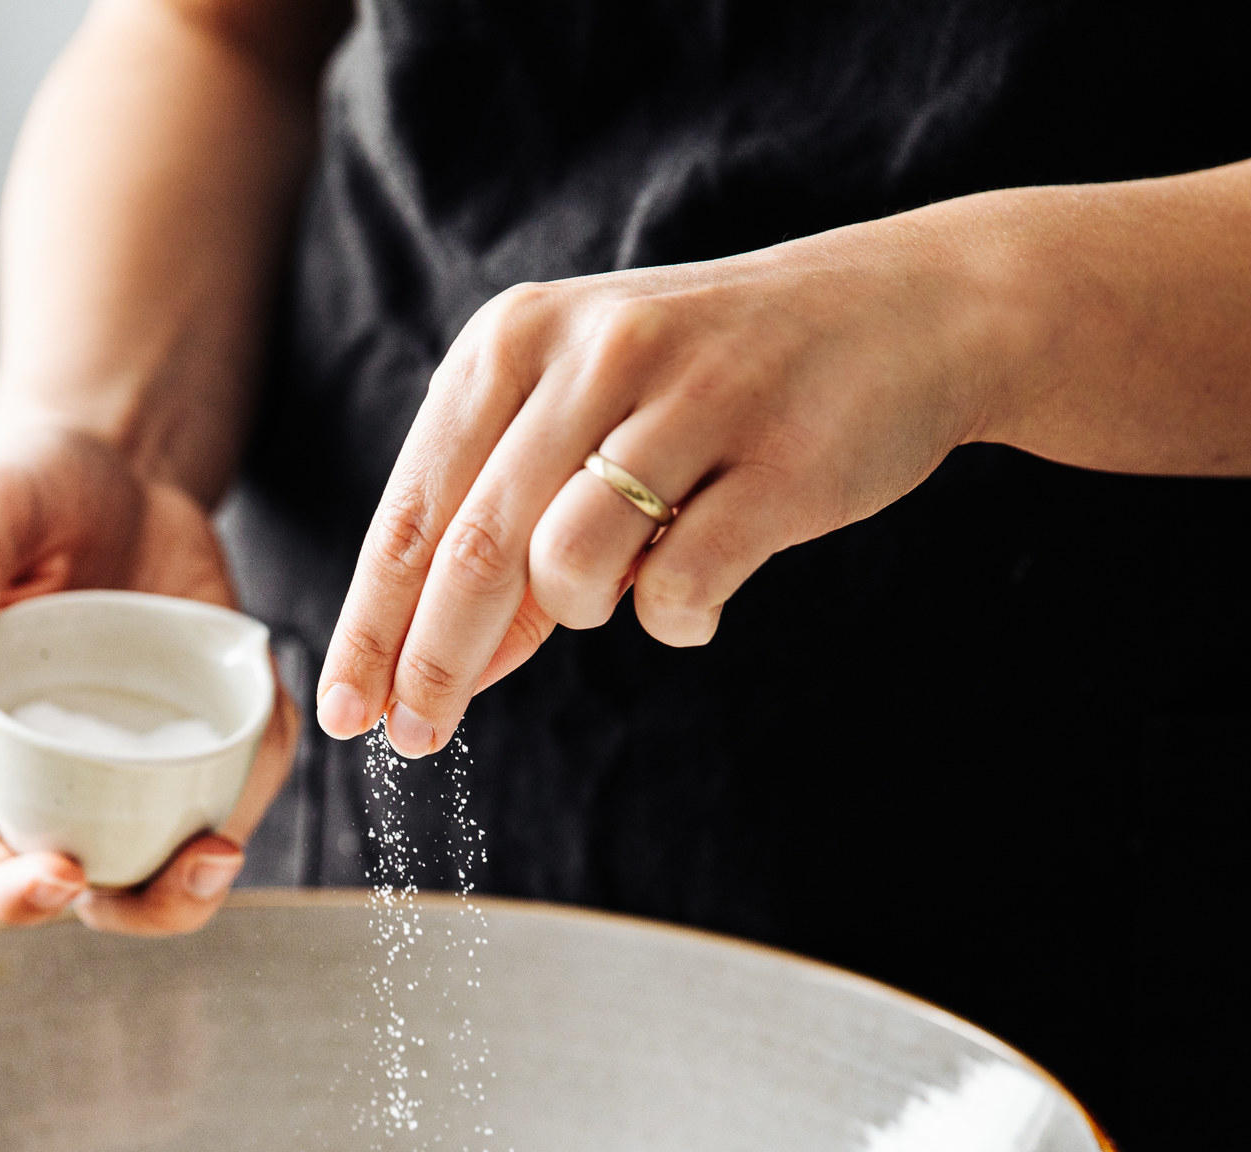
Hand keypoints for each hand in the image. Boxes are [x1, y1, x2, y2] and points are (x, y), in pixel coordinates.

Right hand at [0, 421, 298, 934]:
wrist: (119, 473)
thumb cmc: (32, 497)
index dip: (11, 896)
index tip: (62, 873)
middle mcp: (63, 777)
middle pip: (95, 896)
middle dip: (146, 908)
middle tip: (194, 864)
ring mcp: (141, 766)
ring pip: (175, 862)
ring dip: (208, 874)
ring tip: (227, 837)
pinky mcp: (209, 735)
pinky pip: (241, 782)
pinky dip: (262, 772)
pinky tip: (271, 719)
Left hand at [312, 221, 997, 754]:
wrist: (906, 313)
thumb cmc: (717, 382)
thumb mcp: (586, 416)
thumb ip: (508, 527)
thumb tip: (435, 669)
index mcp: (516, 338)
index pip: (414, 510)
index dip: (370, 626)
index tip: (345, 712)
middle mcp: (591, 353)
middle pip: (472, 553)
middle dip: (432, 664)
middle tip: (414, 738)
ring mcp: (689, 400)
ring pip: (568, 569)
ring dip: (581, 612)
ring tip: (626, 583)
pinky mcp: (776, 460)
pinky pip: (678, 590)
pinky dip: (675, 617)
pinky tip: (700, 588)